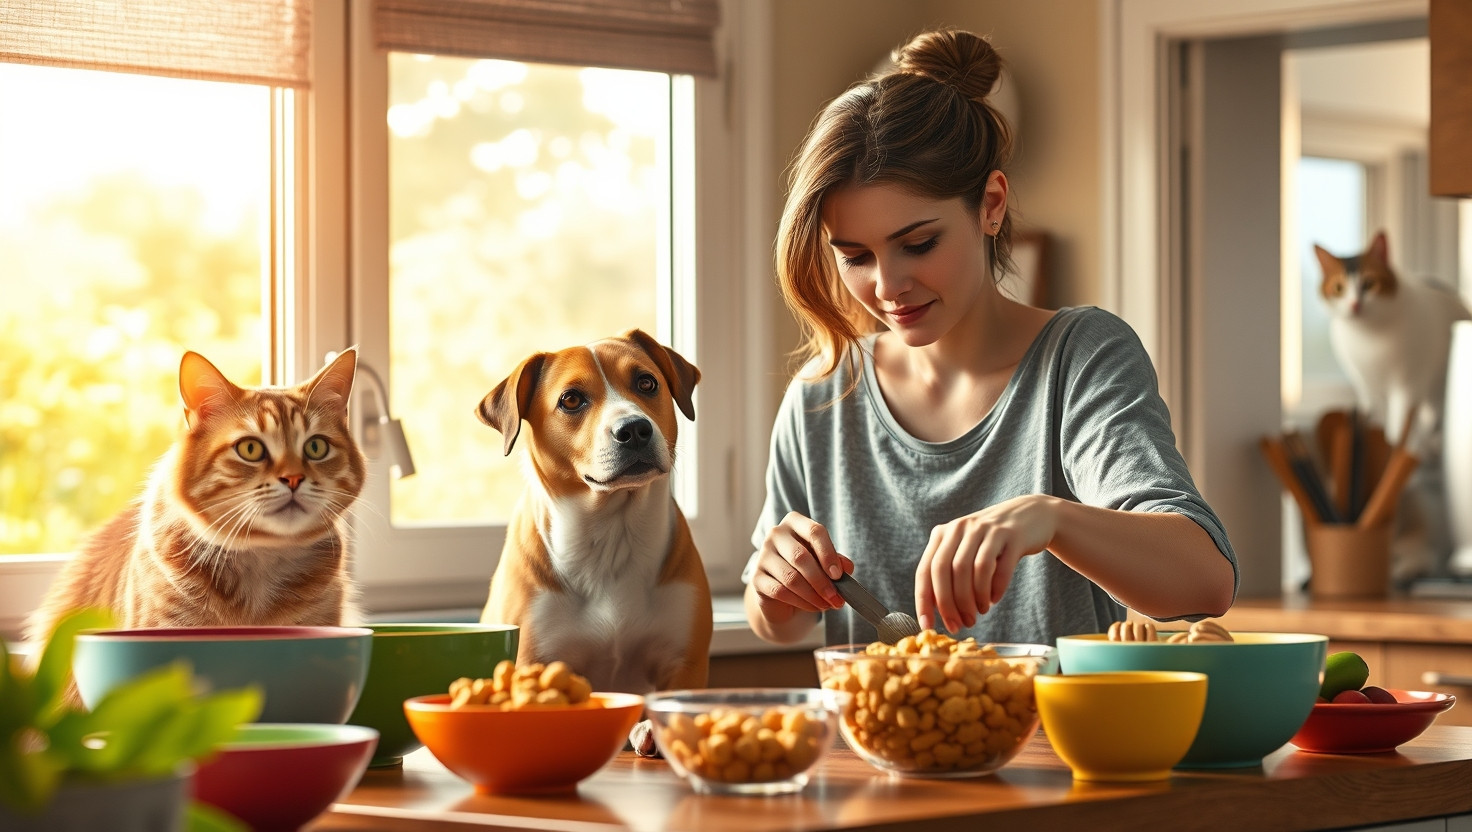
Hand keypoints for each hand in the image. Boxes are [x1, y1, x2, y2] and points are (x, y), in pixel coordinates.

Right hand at [748, 511, 853, 624]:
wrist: (782, 590)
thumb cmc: (808, 569)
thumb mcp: (825, 561)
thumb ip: (837, 561)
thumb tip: (845, 567)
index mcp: (795, 522)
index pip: (814, 532)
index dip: (828, 554)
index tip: (838, 575)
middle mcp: (776, 534)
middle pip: (800, 556)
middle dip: (822, 581)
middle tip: (836, 598)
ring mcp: (763, 555)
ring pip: (791, 578)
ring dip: (813, 595)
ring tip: (827, 605)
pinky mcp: (756, 578)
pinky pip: (781, 592)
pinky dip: (801, 602)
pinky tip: (813, 607)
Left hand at [915, 495, 1059, 632]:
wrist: (1032, 515)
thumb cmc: (992, 542)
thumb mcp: (965, 549)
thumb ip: (948, 573)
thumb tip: (937, 609)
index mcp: (943, 533)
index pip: (925, 570)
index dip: (924, 601)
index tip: (927, 626)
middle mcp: (961, 528)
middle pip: (946, 571)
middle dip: (950, 604)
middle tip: (960, 624)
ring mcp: (987, 529)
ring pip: (971, 570)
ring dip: (973, 599)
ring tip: (979, 613)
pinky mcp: (1011, 536)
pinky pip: (999, 568)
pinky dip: (994, 589)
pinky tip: (994, 599)